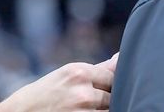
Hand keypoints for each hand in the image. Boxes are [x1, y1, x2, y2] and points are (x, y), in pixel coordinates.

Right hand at [0, 54, 118, 111]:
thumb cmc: (43, 94)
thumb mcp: (66, 75)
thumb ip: (96, 69)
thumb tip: (120, 58)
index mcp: (78, 72)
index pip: (114, 75)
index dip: (110, 83)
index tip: (104, 86)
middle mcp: (83, 90)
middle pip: (115, 93)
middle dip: (107, 96)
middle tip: (90, 99)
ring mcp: (84, 111)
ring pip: (111, 109)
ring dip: (104, 108)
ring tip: (84, 106)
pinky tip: (84, 111)